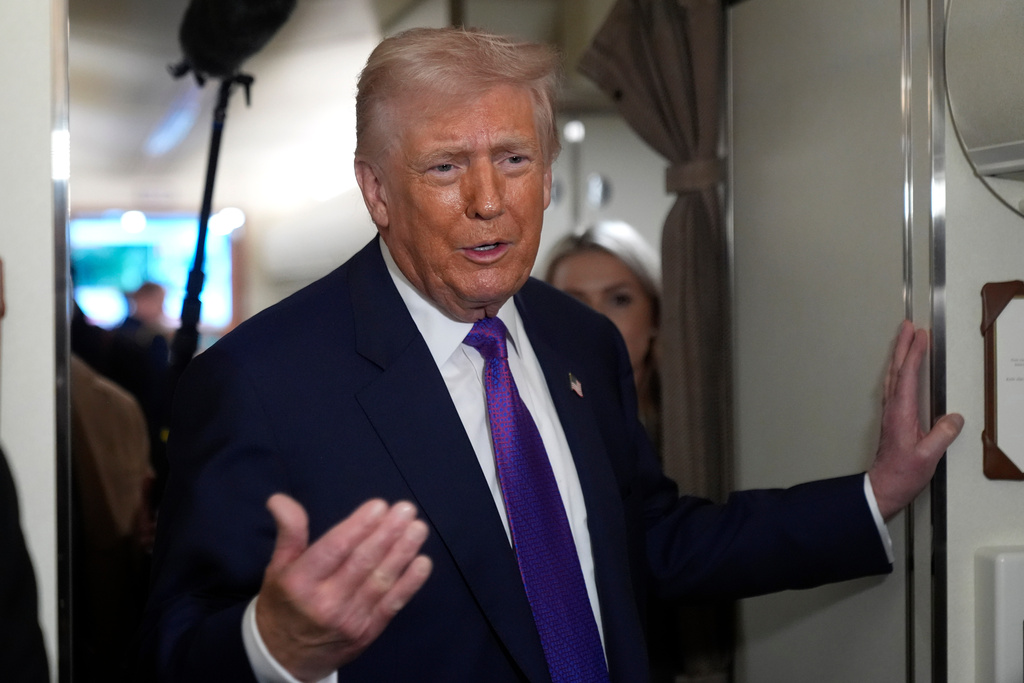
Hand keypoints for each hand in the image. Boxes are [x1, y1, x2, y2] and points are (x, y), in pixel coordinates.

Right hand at [255, 494, 432, 681]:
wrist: (284, 659)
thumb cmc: (283, 604)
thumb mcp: (278, 568)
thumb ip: (289, 532)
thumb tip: (280, 499)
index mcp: (301, 582)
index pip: (334, 549)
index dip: (358, 527)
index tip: (379, 506)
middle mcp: (326, 602)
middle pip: (362, 562)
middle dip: (387, 533)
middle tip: (406, 509)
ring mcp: (349, 619)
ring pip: (380, 581)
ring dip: (402, 552)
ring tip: (418, 528)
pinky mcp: (366, 632)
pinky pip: (391, 605)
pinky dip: (409, 584)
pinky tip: (422, 563)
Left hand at [868, 321, 963, 520]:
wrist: (884, 486)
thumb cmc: (903, 473)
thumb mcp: (928, 456)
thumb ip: (942, 435)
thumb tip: (953, 417)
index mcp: (901, 412)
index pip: (908, 375)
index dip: (914, 353)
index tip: (920, 335)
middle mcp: (893, 408)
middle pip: (896, 369)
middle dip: (902, 345)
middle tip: (907, 325)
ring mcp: (891, 412)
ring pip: (893, 375)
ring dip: (898, 355)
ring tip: (904, 339)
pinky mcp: (892, 418)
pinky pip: (893, 385)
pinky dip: (897, 370)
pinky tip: (899, 369)